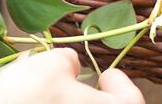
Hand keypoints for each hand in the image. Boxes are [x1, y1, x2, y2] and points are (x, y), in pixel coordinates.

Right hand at [0, 48, 143, 103]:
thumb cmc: (31, 91)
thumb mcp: (55, 62)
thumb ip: (71, 61)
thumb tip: (71, 67)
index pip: (130, 101)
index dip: (121, 84)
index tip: (106, 73)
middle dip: (91, 96)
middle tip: (79, 83)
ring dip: (67, 103)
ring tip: (47, 89)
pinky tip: (30, 99)